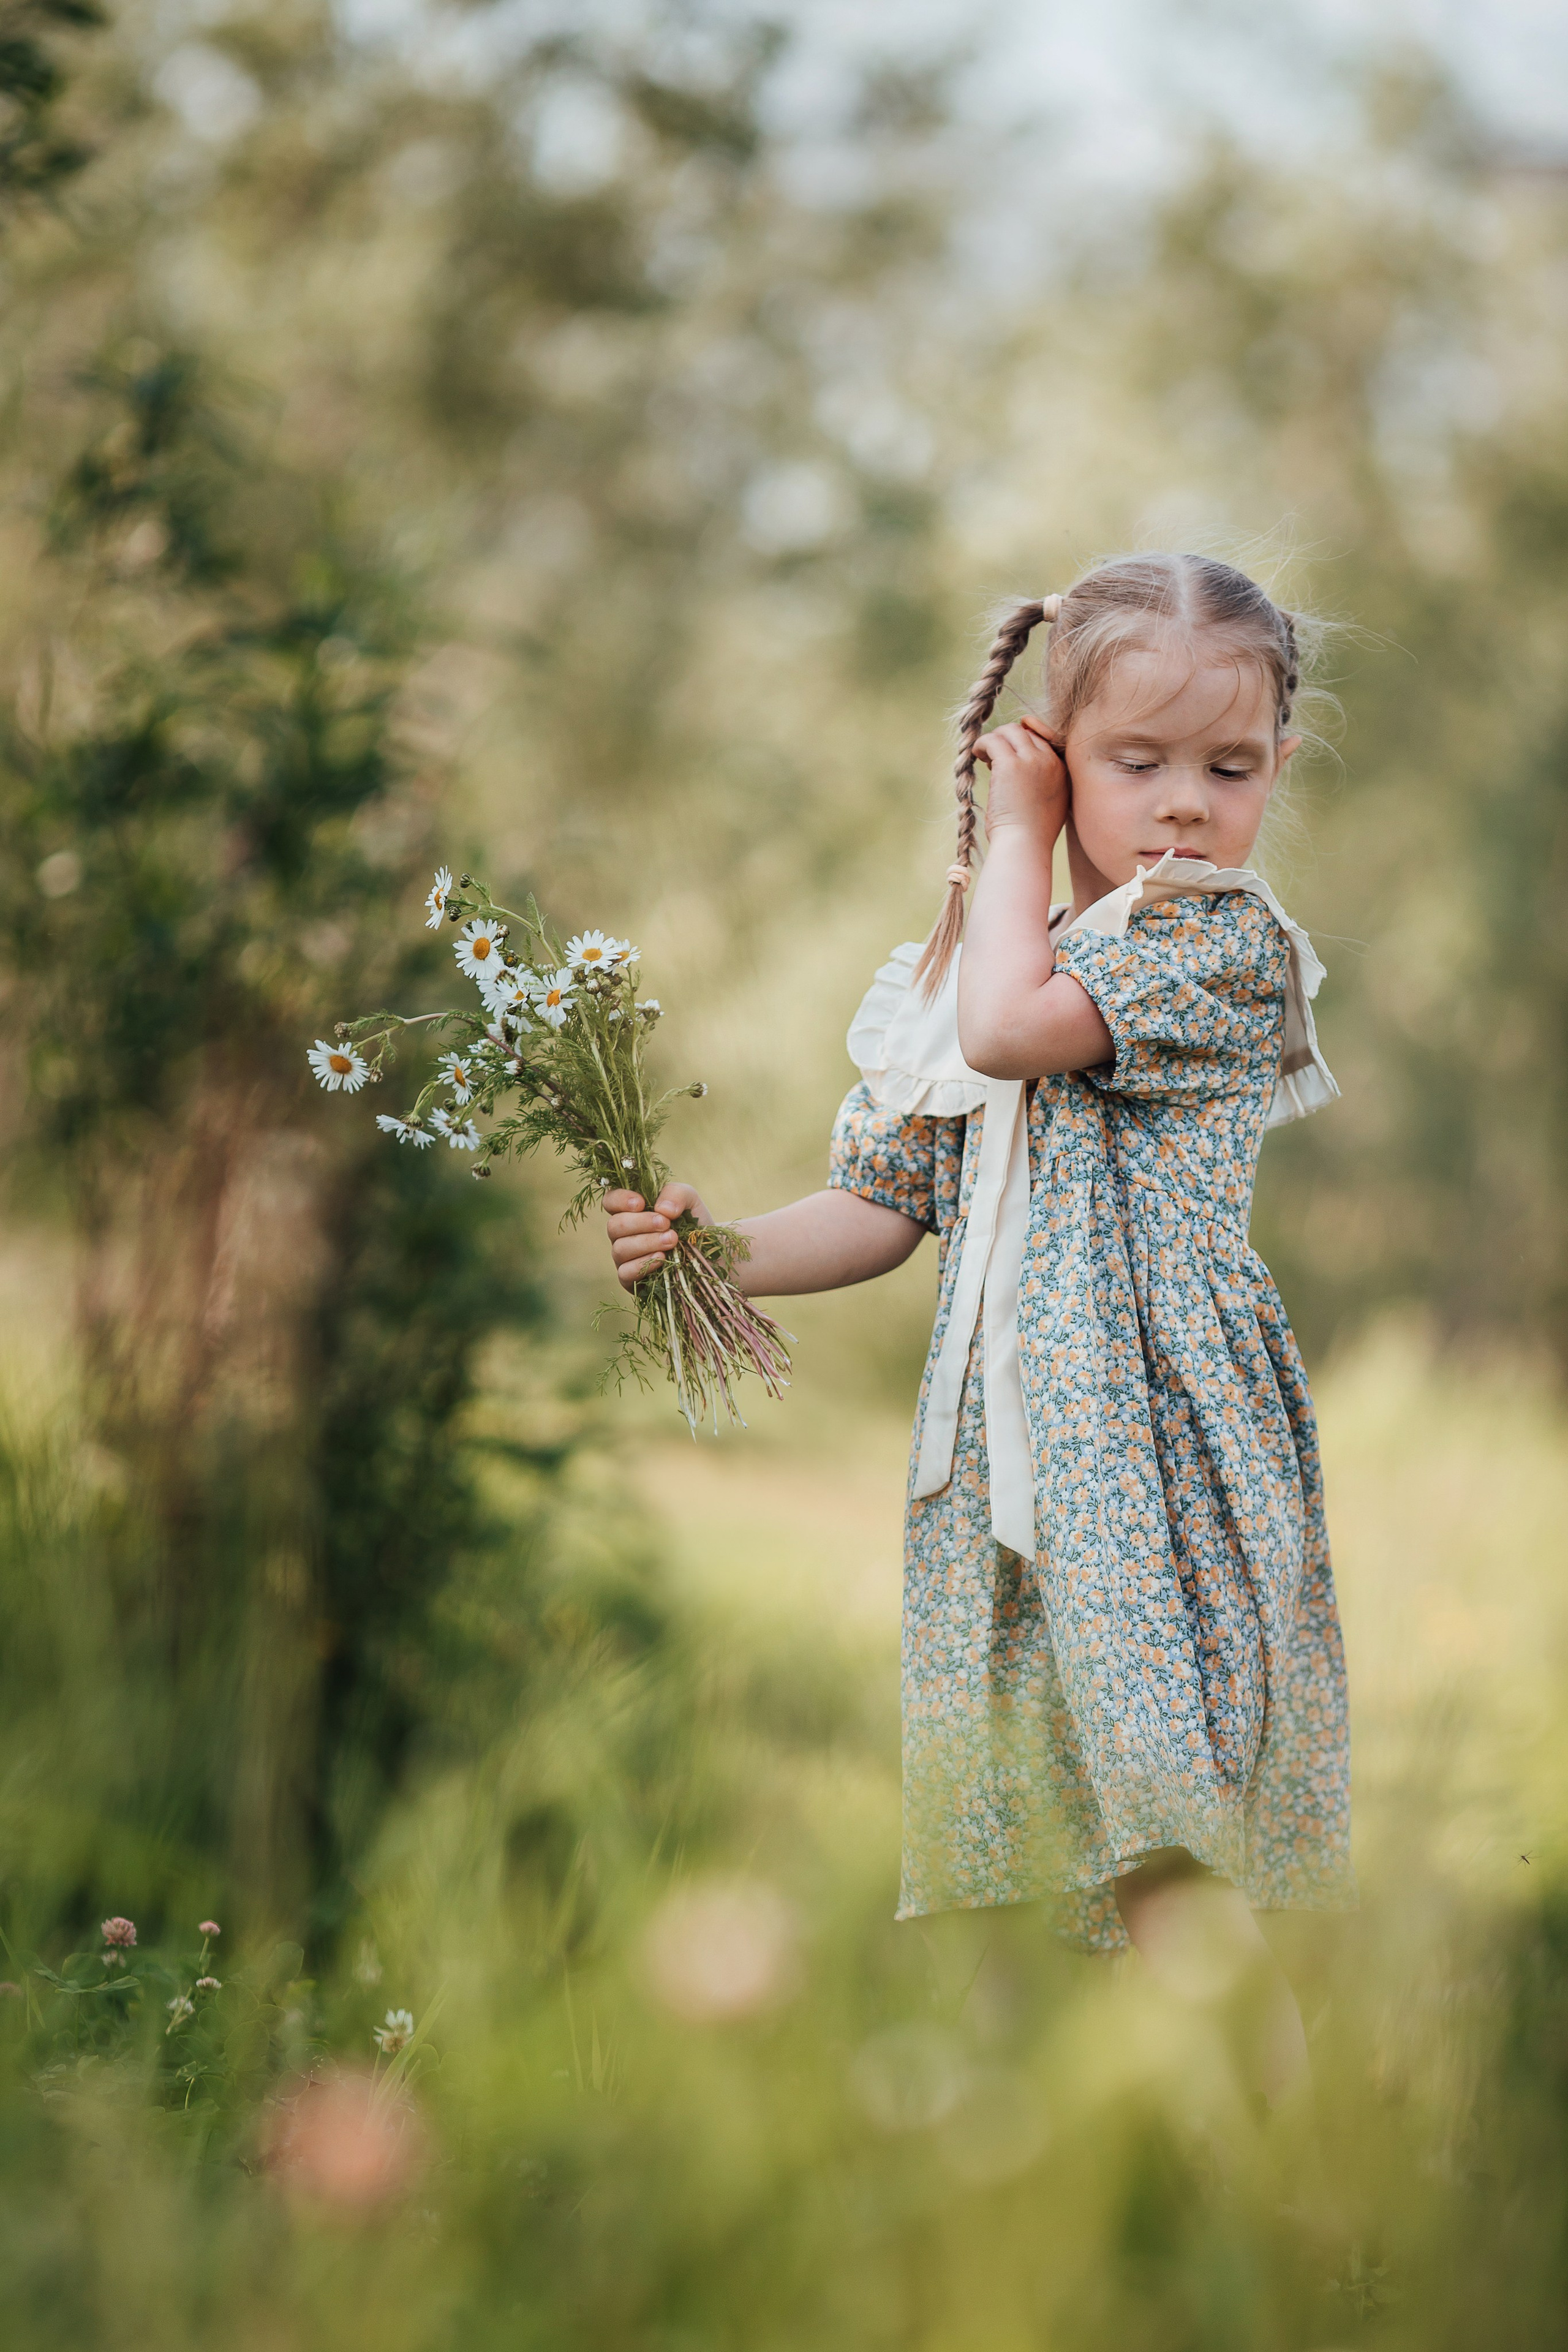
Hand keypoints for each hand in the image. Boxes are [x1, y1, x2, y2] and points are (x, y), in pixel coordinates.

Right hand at [604, 1181, 710, 1289]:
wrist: (708, 1255)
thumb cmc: (693, 1224)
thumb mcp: (690, 1201)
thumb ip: (675, 1194)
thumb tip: (661, 1208)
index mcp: (630, 1210)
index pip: (610, 1201)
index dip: (619, 1200)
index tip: (641, 1203)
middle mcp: (623, 1234)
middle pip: (614, 1226)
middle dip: (640, 1223)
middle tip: (665, 1224)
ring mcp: (625, 1258)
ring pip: (620, 1249)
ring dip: (646, 1243)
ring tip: (671, 1240)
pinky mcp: (631, 1279)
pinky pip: (625, 1272)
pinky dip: (643, 1264)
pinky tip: (662, 1258)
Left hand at [973, 715, 1068, 842]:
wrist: (1025, 845)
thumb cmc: (1032, 834)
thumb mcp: (1049, 804)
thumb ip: (1042, 783)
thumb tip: (1021, 771)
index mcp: (1062, 770)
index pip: (1042, 739)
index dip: (1022, 744)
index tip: (1008, 758)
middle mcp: (1050, 760)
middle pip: (1025, 732)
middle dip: (1007, 740)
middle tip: (993, 759)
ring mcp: (1031, 760)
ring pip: (1009, 731)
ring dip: (994, 740)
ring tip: (984, 757)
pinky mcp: (1010, 764)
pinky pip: (992, 740)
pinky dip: (982, 744)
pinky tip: (977, 756)